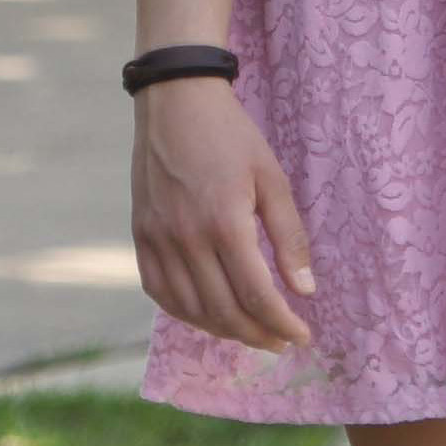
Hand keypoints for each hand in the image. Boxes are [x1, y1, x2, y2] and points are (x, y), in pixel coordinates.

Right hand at [129, 79, 313, 352]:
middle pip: (223, 310)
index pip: (256, 294)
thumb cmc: (232, 137)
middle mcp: (186, 239)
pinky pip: (159, 292)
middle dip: (257, 334)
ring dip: (223, 330)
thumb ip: (289, 237)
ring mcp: (157, 240)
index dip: (281, 323)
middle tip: (281, 342)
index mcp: (225, 223)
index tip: (301, 336)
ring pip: (190, 309)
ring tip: (251, 333)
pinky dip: (186, 313)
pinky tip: (208, 316)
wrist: (175, 103)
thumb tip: (305, 290)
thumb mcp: (272, 178)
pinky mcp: (140, 237)